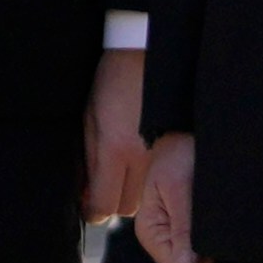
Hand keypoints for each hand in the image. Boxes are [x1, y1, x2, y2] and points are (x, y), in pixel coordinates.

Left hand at [82, 49, 146, 221]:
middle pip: (126, 208)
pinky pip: (161, 178)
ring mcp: (162, 152)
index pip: (104, 205)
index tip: (89, 202)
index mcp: (114, 148)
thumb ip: (88, 162)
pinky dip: (150, 176)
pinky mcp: (177, 145)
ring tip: (127, 166)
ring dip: (133, 189)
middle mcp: (141, 156)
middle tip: (108, 179)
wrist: (147, 53)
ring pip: (145, 196)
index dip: (93, 209)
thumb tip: (85, 196)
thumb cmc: (112, 82)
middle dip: (114, 198)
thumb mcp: (89, 119)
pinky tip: (144, 156)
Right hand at [137, 133, 211, 262]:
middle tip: (222, 230)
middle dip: (209, 258)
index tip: (217, 245)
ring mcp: (176, 236)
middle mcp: (162, 238)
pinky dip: (218, 243)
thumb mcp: (179, 188)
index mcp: (152, 232)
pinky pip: (206, 250)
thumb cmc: (178, 154)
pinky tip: (223, 228)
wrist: (185, 133)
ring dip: (215, 249)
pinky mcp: (190, 230)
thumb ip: (183, 228)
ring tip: (222, 224)